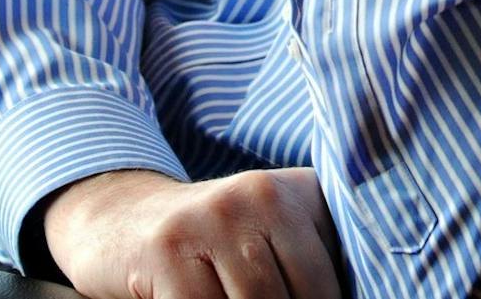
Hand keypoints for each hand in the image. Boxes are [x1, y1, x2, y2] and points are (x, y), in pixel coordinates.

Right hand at [41, 167, 339, 298]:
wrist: (123, 216)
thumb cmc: (214, 237)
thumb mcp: (269, 226)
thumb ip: (313, 253)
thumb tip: (357, 292)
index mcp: (292, 193)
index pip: (324, 280)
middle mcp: (254, 197)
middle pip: (286, 298)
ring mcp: (207, 223)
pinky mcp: (165, 253)